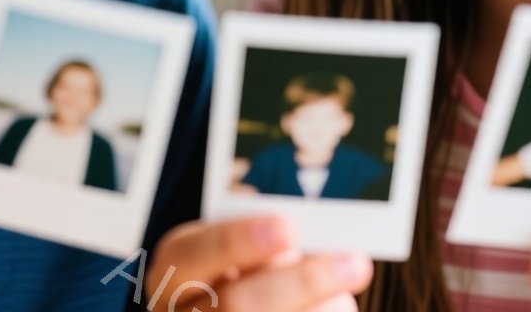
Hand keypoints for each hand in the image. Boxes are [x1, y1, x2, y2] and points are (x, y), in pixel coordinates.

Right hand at [150, 215, 373, 310]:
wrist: (243, 310)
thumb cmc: (246, 283)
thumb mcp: (238, 260)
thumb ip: (262, 251)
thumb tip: (309, 242)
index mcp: (174, 276)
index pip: (189, 254)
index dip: (235, 240)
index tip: (287, 228)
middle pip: (236, 305)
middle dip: (302, 281)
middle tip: (356, 264)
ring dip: (324, 309)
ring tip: (348, 292)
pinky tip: (334, 309)